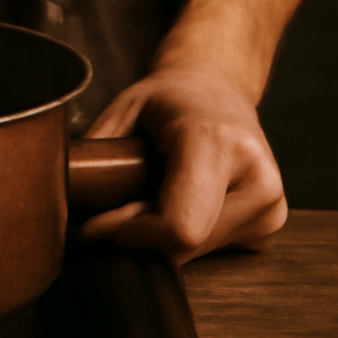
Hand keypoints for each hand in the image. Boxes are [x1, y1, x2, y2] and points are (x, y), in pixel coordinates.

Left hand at [78, 64, 286, 263]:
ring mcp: (270, 202)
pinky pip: (215, 249)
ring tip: (148, 192)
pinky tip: (177, 198)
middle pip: (184, 244)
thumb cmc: (167, 96)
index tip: (96, 223)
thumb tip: (66, 196)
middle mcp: (254, 174)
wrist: (216, 85)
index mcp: (216, 142)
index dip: (131, 233)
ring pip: (198, 251)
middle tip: (112, 208)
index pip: (178, 225)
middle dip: (139, 234)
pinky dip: (185, 234)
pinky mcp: (272, 221)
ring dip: (161, 235)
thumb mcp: (121, 110)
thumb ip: (96, 154)